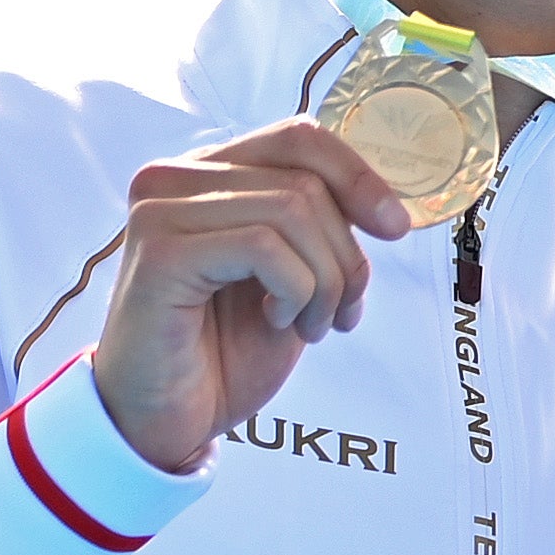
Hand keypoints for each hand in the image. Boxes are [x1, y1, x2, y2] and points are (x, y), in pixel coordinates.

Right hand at [89, 124, 411, 472]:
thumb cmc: (223, 350)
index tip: (394, 229)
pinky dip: (296, 291)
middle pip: (306, 182)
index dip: (358, 177)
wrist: (169, 417)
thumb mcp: (291, 277)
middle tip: (339, 313)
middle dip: (345, 256)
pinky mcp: (161, 252)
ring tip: (310, 325)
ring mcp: (160, 210)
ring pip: (294, 210)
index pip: (298, 138)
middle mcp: (174, 178)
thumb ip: (319, 228)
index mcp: (207, 174)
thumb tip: (387, 206)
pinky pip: (265, 247)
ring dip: (326, 280)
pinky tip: (278, 322)